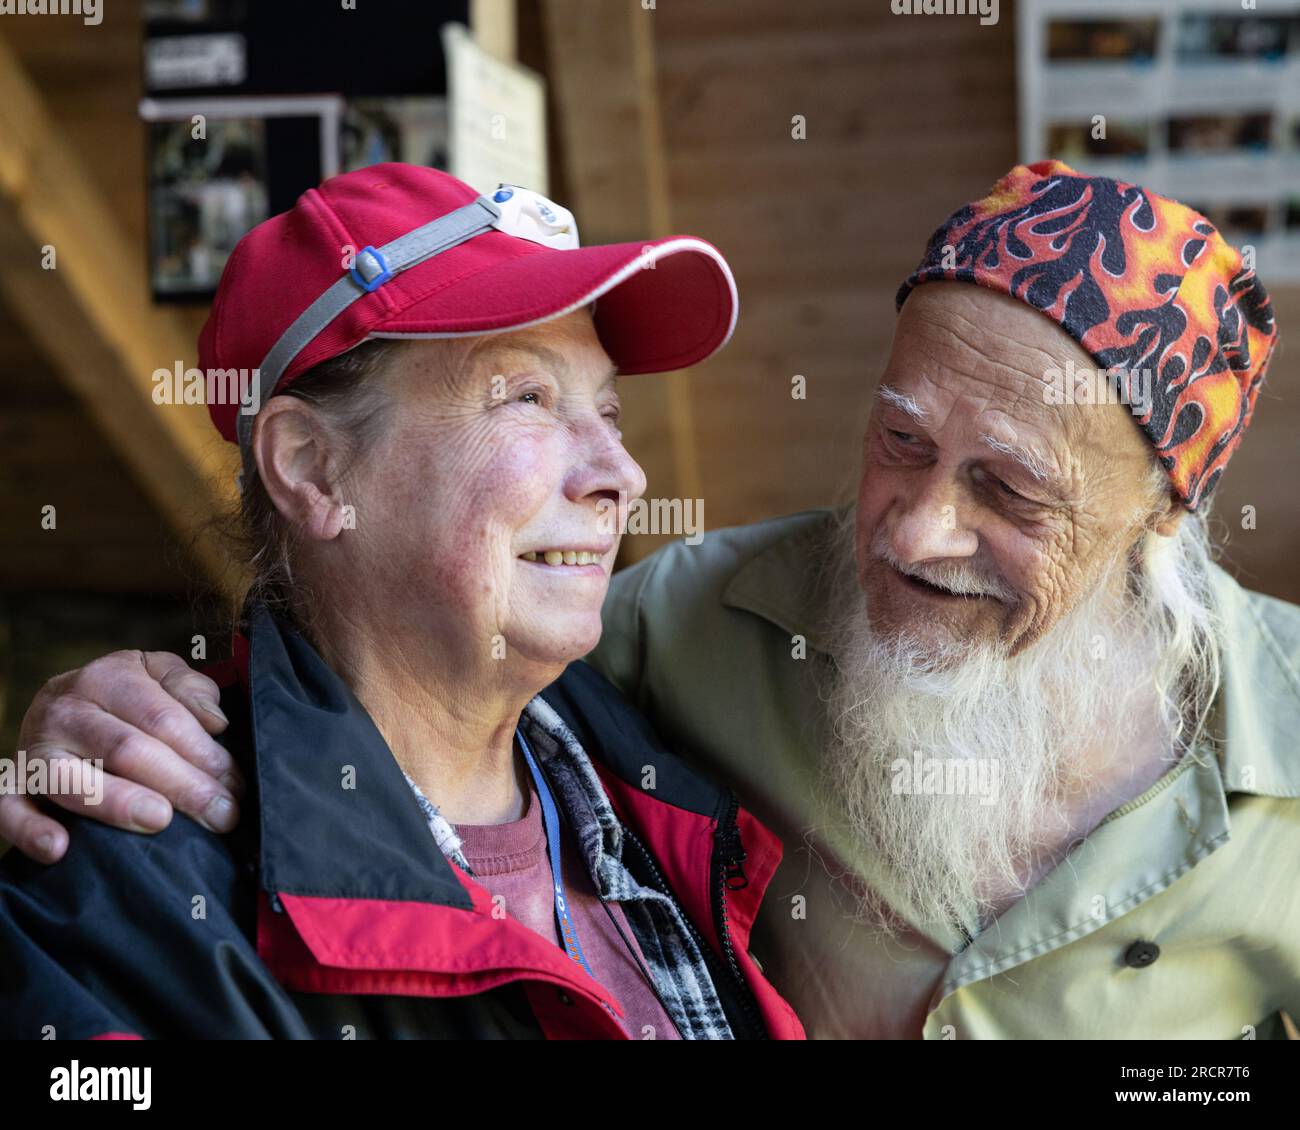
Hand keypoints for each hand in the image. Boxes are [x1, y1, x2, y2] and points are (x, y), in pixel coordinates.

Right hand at [2, 650, 244, 862]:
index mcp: (107, 677)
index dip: (204, 753)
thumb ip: (190, 689)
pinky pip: (9, 808)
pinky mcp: (13, 784)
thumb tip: (216, 723)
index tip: (236, 784)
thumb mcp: (160, 675)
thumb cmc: (128, 695)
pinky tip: (60, 849)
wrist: (61, 703)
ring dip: (118, 803)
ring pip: (73, 779)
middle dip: (181, 784)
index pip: (162, 719)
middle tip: (220, 814)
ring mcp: (35, 749)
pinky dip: (30, 830)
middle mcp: (66, 710)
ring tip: (159, 821)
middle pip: (128, 750)